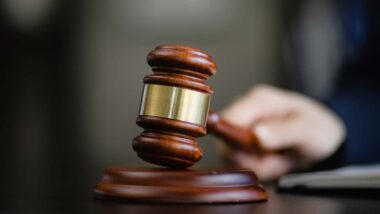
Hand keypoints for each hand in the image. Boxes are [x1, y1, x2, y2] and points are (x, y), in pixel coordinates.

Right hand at [220, 84, 345, 180]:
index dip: (237, 141)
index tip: (260, 152)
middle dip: (251, 158)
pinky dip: (258, 168)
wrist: (323, 142)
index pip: (228, 119)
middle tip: (276, 157)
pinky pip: (239, 163)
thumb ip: (283, 131)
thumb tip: (256, 134)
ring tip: (279, 158)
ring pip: (232, 156)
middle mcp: (245, 112)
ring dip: (256, 165)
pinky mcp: (242, 145)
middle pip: (226, 141)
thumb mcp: (307, 130)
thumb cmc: (317, 129)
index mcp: (259, 100)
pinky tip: (273, 161)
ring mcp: (242, 129)